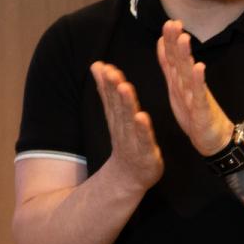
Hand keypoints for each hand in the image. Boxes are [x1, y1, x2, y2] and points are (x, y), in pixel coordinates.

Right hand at [91, 61, 162, 192]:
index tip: (101, 66)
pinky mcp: (147, 153)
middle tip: (110, 72)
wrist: (128, 178)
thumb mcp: (114, 115)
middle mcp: (122, 128)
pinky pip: (145, 139)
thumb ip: (106, 91)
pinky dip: (143, 129)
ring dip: (127, 104)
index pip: (110, 98)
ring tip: (124, 87)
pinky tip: (142, 117)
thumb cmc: (126, 142)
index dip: (106, 83)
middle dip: (113, 89)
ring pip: (129, 120)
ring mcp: (134, 142)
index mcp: (117, 118)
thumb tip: (96, 65)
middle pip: (118, 107)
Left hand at [155, 21, 233, 155]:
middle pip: (181, 61)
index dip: (170, 41)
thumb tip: (163, 42)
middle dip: (176, 42)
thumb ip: (169, 65)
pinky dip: (198, 81)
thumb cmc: (194, 112)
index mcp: (179, 81)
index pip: (173, 57)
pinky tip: (199, 68)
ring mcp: (196, 96)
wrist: (213, 139)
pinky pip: (198, 94)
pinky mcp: (202, 109)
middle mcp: (188, 85)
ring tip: (184, 39)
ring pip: (189, 74)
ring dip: (186, 56)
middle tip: (174, 23)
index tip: (168, 22)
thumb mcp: (176, 86)